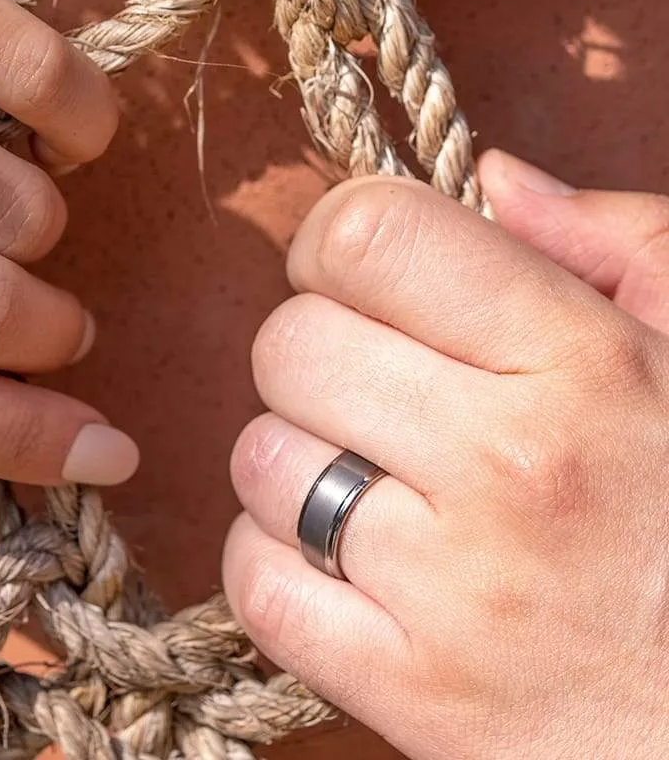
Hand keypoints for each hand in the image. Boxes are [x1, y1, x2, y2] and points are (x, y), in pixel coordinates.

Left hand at [224, 150, 668, 758]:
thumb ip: (615, 243)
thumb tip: (493, 179)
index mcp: (582, 361)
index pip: (367, 237)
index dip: (338, 241)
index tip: (360, 276)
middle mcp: (511, 466)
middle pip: (289, 344)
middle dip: (315, 351)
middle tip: (378, 386)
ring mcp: (454, 590)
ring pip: (260, 458)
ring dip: (296, 459)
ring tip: (376, 481)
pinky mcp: (412, 692)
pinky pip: (257, 581)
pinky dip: (278, 563)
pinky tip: (348, 563)